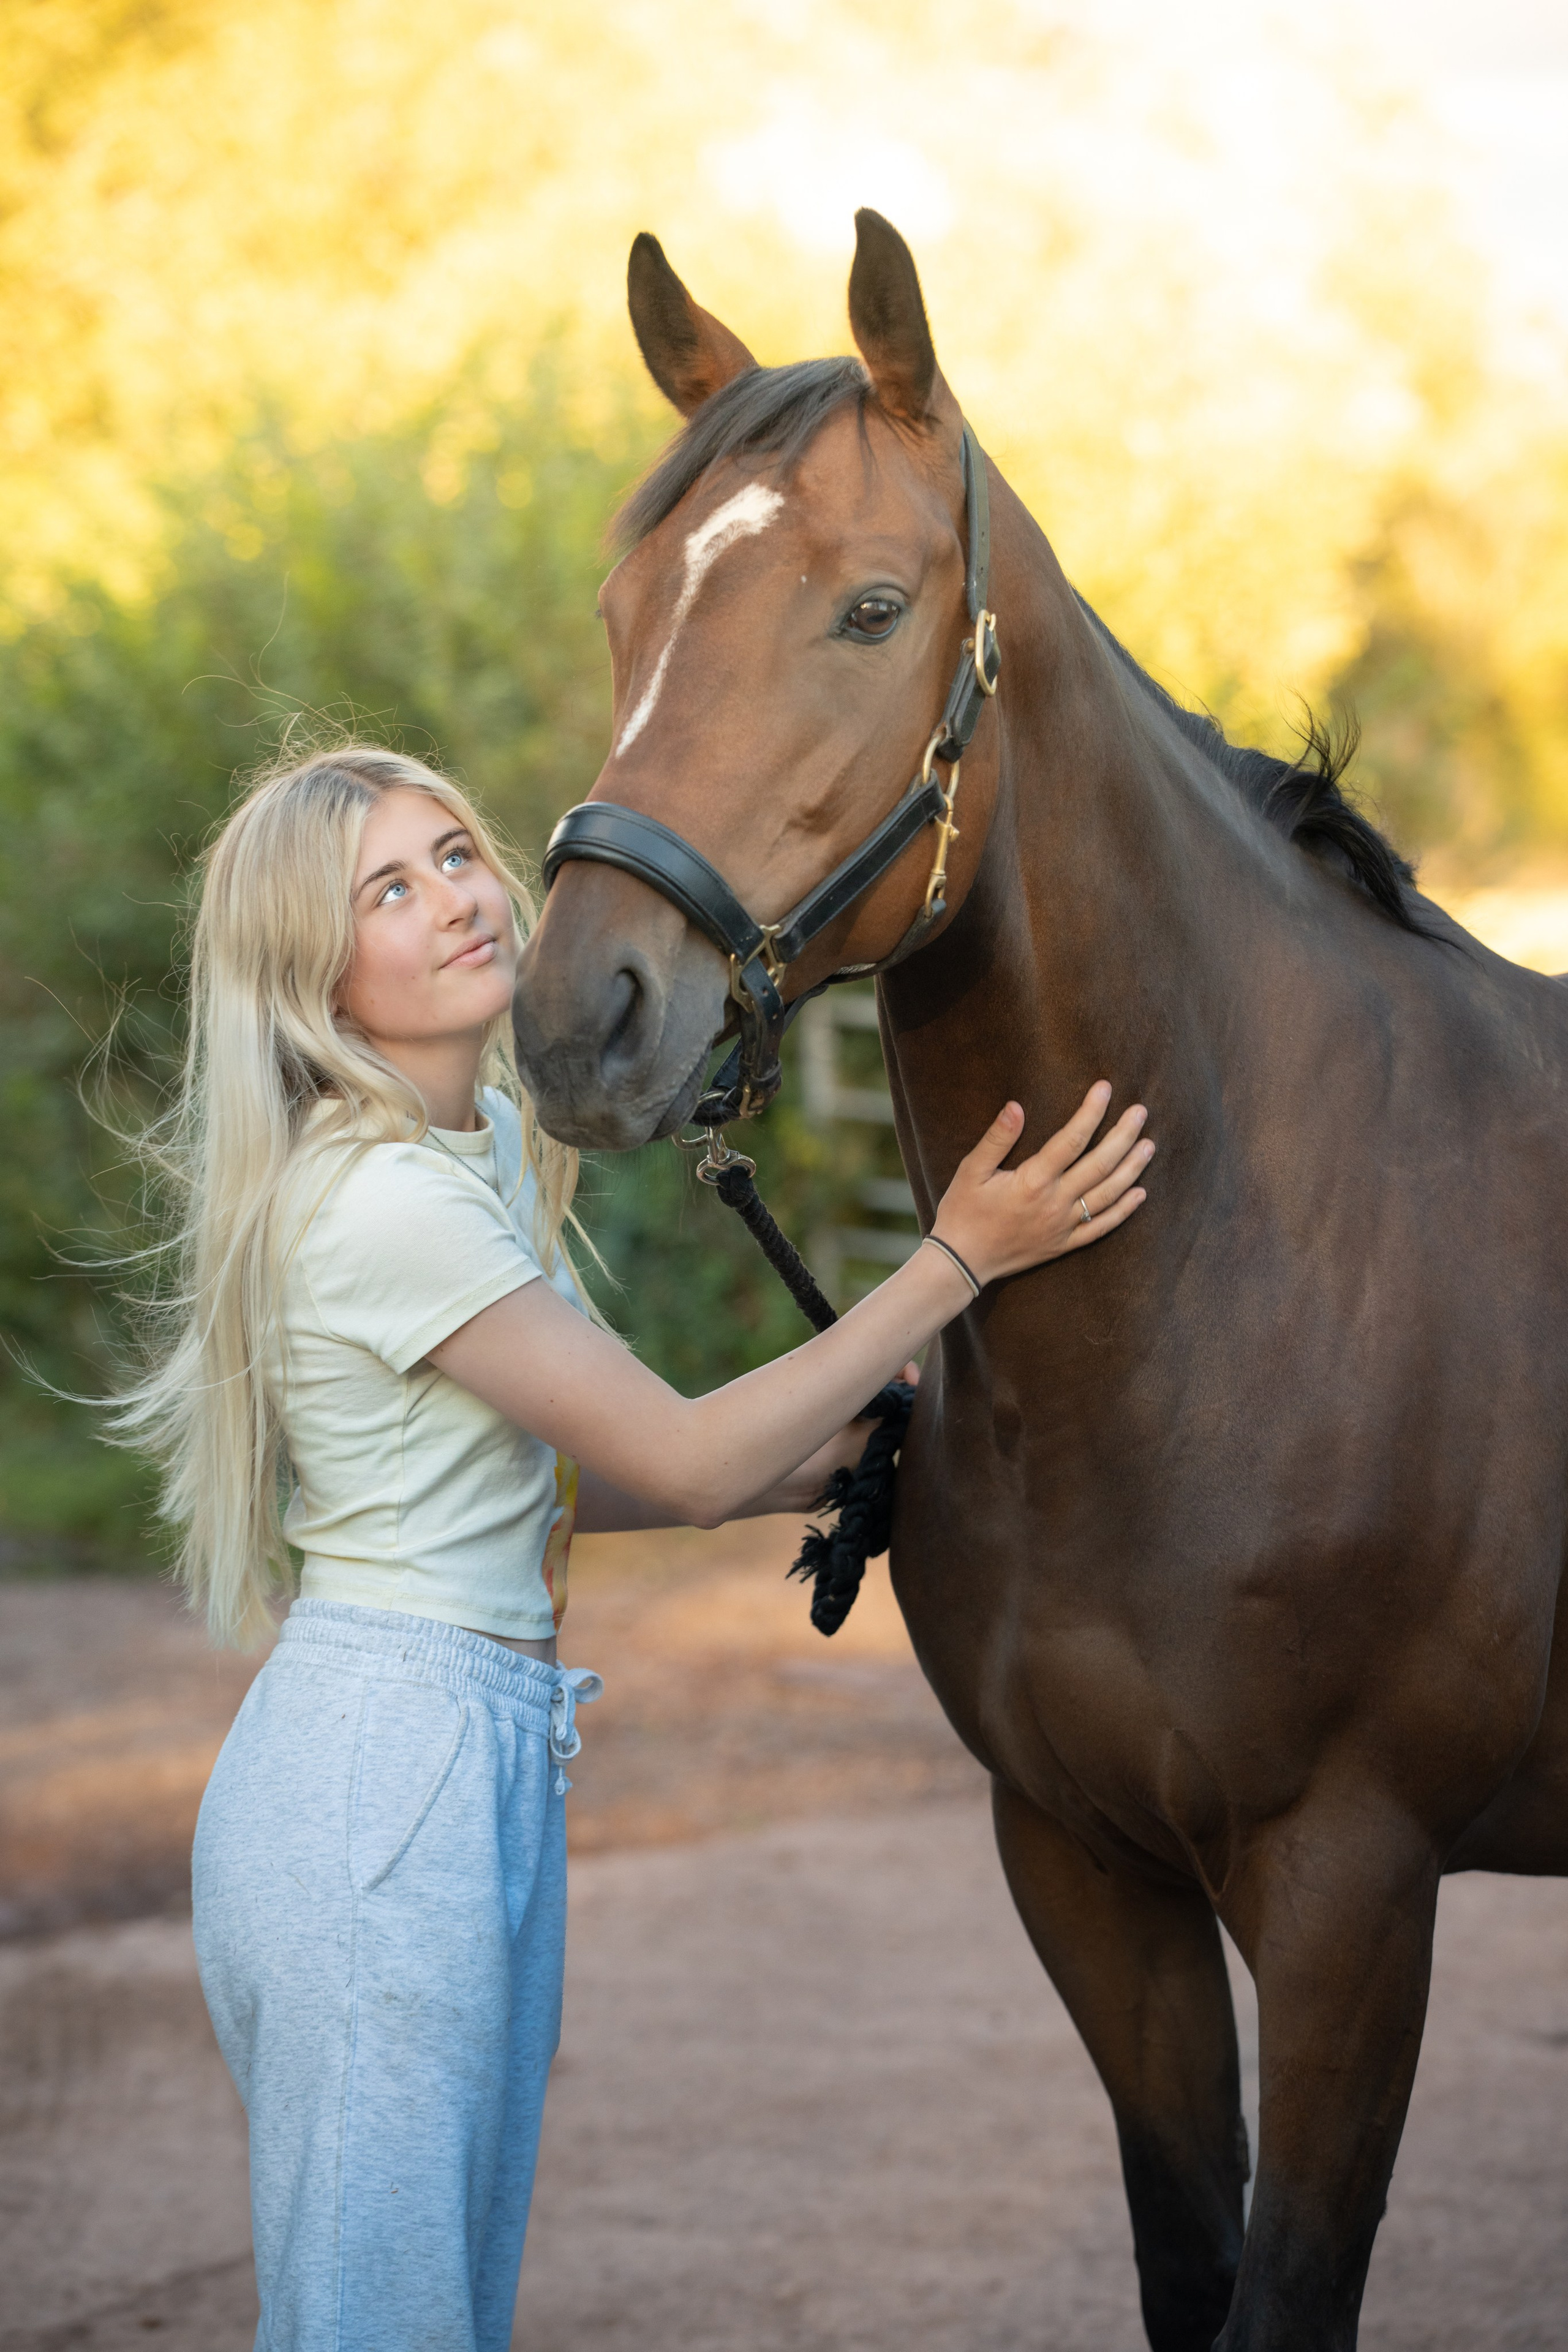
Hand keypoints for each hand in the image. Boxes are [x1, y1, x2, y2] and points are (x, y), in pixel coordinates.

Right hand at [930, 1083, 1150, 1285]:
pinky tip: (1140, 1194)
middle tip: (1141, 1112)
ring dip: (1131, 1169)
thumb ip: (997, 1139)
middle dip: (1123, 1136)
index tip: (1105, 1088)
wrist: (961, 1262)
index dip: (1091, 1112)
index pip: (1071, 1140)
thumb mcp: (970, 1170)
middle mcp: (1054, 1203)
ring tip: (1149, 1145)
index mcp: (1032, 1181)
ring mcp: (1063, 1226)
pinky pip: (1101, 1228)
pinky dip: (1124, 1211)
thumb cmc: (962, 1211)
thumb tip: (1016, 1106)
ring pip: (1108, 1195)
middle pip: (1100, 1165)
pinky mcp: (1064, 1245)